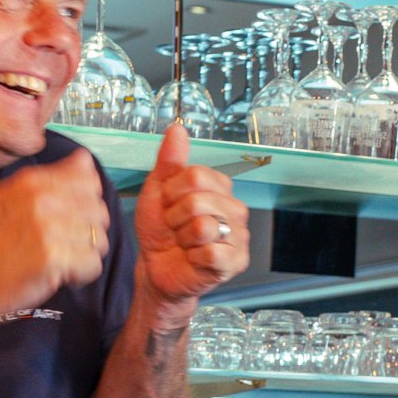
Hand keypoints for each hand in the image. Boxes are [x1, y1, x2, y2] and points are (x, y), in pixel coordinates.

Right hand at [0, 147, 109, 320]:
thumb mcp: (12, 194)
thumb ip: (53, 176)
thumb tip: (85, 158)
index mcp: (32, 181)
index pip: (89, 181)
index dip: (85, 202)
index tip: (66, 216)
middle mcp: (42, 200)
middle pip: (100, 212)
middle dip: (86, 231)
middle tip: (60, 242)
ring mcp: (48, 228)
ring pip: (99, 240)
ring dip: (83, 254)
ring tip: (56, 257)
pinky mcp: (54, 257)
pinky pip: (93, 265)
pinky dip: (81, 274)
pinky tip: (59, 272)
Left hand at [132, 123, 249, 305]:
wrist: (158, 268)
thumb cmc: (160, 231)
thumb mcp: (157, 191)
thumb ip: (169, 161)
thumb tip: (177, 129)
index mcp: (220, 188)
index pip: (196, 175)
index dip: (171, 191)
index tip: (168, 204)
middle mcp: (235, 209)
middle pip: (198, 200)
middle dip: (174, 216)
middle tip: (175, 227)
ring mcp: (239, 236)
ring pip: (204, 226)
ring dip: (183, 238)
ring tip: (184, 242)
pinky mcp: (236, 261)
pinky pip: (211, 252)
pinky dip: (193, 257)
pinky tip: (194, 258)